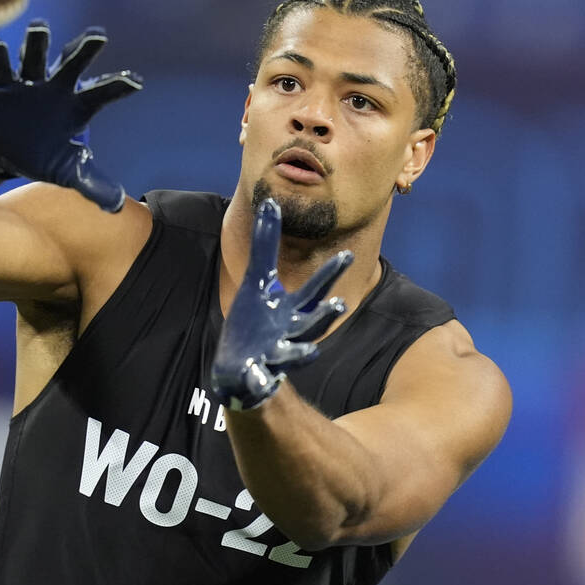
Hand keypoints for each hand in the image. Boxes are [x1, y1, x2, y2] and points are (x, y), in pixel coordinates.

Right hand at [0, 20, 142, 211]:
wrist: (4, 152)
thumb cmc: (43, 155)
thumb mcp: (68, 172)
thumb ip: (92, 184)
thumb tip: (117, 206)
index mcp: (77, 106)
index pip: (102, 93)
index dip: (118, 86)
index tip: (135, 82)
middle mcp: (56, 87)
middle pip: (72, 63)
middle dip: (84, 49)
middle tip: (97, 36)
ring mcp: (29, 82)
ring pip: (35, 56)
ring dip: (38, 42)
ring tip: (40, 28)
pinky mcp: (1, 84)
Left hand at [211, 199, 352, 410]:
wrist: (237, 364)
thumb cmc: (254, 318)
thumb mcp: (256, 280)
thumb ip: (265, 244)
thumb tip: (270, 204)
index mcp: (290, 310)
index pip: (315, 291)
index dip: (330, 275)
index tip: (347, 255)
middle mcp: (289, 333)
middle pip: (312, 324)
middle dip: (324, 315)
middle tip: (338, 304)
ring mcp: (274, 356)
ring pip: (293, 355)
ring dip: (302, 354)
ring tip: (311, 353)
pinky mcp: (256, 375)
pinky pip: (260, 379)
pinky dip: (260, 379)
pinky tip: (258, 374)